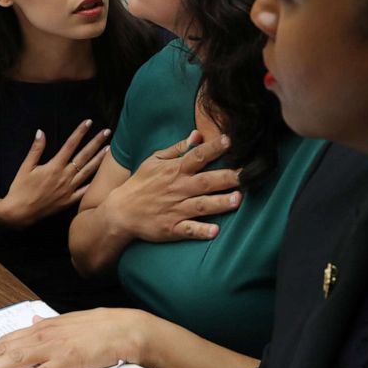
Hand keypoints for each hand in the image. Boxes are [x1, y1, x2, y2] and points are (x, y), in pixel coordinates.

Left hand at [0, 309, 144, 367]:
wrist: (122, 328)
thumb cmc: (97, 327)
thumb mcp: (67, 321)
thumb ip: (47, 324)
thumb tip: (32, 319)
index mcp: (42, 326)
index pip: (6, 339)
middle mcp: (43, 334)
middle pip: (4, 349)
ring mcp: (53, 348)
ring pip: (15, 360)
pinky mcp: (65, 361)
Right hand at [3, 121, 110, 226]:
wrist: (20, 213)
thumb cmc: (20, 189)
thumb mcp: (25, 167)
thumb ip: (36, 149)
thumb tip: (40, 132)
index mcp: (54, 166)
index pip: (70, 145)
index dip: (80, 132)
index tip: (88, 122)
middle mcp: (64, 177)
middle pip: (84, 156)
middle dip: (96, 142)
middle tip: (107, 132)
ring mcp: (68, 190)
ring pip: (88, 172)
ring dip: (99, 159)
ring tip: (109, 149)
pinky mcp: (69, 201)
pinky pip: (85, 192)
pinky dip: (95, 184)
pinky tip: (103, 177)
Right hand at [104, 132, 240, 241]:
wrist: (121, 211)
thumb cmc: (140, 183)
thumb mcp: (154, 160)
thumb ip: (177, 149)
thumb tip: (197, 135)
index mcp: (174, 170)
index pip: (197, 156)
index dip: (213, 148)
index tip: (229, 141)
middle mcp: (178, 189)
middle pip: (206, 181)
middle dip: (227, 177)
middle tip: (247, 174)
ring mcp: (176, 209)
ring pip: (202, 206)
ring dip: (220, 203)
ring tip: (238, 199)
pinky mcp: (172, 228)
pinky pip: (189, 230)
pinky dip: (201, 231)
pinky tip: (215, 231)